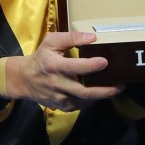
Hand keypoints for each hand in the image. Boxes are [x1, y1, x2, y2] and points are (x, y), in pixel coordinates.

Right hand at [2, 31, 121, 111]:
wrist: (25, 79)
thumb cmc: (41, 58)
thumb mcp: (52, 41)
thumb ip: (72, 37)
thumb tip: (92, 37)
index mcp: (55, 65)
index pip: (76, 67)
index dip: (92, 66)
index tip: (105, 61)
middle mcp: (58, 84)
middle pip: (84, 91)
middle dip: (105, 90)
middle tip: (119, 85)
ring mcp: (59, 98)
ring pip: (84, 101)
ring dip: (101, 96)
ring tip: (114, 88)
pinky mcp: (61, 106)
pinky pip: (81, 105)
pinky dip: (91, 100)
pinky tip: (99, 92)